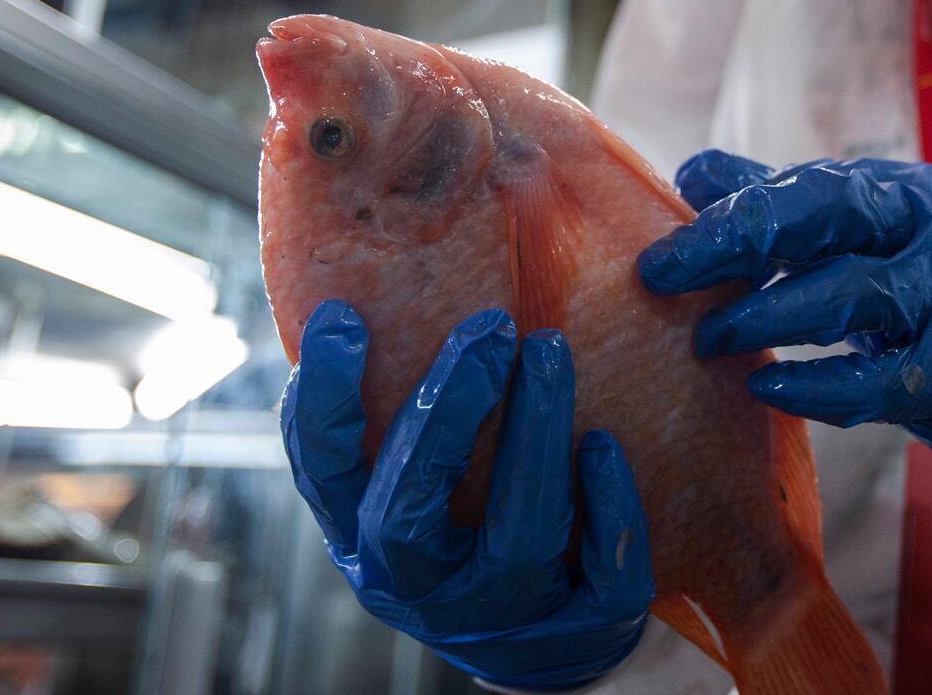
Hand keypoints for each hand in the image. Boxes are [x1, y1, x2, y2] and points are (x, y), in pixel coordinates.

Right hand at [282, 301, 653, 689]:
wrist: (544, 646)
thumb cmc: (469, 531)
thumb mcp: (415, 486)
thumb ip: (400, 411)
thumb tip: (385, 284)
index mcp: (365, 537)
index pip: (323, 473)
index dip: (325, 400)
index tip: (342, 318)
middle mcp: (419, 587)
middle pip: (407, 513)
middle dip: (444, 414)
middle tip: (488, 326)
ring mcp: (498, 619)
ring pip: (516, 541)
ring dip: (535, 438)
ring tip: (551, 352)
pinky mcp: (579, 636)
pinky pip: (601, 580)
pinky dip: (608, 509)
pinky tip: (606, 446)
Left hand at [644, 152, 931, 474]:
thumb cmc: (919, 283)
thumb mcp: (857, 232)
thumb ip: (777, 201)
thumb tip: (691, 174)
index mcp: (897, 191)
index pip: (807, 188)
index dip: (732, 213)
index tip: (663, 247)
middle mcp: (928, 232)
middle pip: (827, 223)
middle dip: (736, 247)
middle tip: (664, 281)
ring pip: (850, 297)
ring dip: (768, 317)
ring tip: (708, 339)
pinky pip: (875, 380)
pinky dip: (815, 386)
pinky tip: (765, 388)